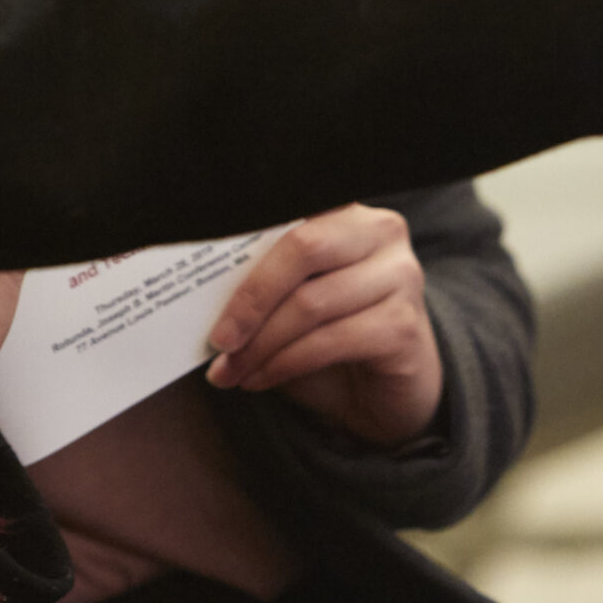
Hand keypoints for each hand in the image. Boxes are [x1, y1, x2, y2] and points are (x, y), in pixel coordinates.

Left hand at [203, 205, 442, 446]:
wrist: (385, 393)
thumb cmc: (329, 335)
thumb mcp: (291, 298)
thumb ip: (261, 278)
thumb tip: (198, 286)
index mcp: (346, 211)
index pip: (290, 208)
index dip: (244, 232)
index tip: (203, 265)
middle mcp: (380, 232)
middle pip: (302, 247)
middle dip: (250, 297)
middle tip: (218, 338)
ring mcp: (399, 276)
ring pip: (311, 303)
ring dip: (260, 344)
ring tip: (230, 370)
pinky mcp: (404, 326)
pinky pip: (330, 341)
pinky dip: (284, 364)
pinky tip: (259, 379)